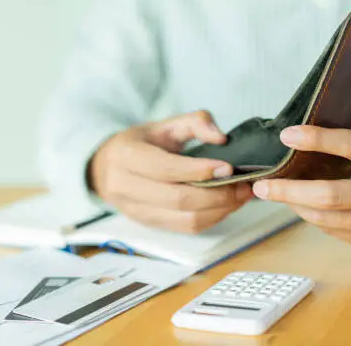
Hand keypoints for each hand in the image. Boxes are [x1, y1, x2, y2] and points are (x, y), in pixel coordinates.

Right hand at [89, 110, 251, 232]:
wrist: (106, 167)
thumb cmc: (140, 143)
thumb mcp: (165, 124)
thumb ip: (195, 122)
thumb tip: (221, 138)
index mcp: (127, 156)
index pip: (166, 169)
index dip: (199, 170)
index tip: (229, 167)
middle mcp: (126, 187)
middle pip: (178, 199)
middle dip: (217, 195)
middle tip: (243, 185)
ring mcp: (136, 210)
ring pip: (185, 220)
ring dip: (219, 211)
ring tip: (240, 196)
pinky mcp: (149, 224)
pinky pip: (185, 228)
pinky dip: (211, 219)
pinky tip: (226, 206)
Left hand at [252, 117, 350, 254]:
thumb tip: (332, 114)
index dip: (316, 139)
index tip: (288, 135)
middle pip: (329, 195)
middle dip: (288, 191)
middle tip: (262, 186)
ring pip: (327, 219)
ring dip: (296, 207)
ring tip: (276, 195)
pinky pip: (337, 232)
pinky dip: (316, 220)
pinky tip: (304, 208)